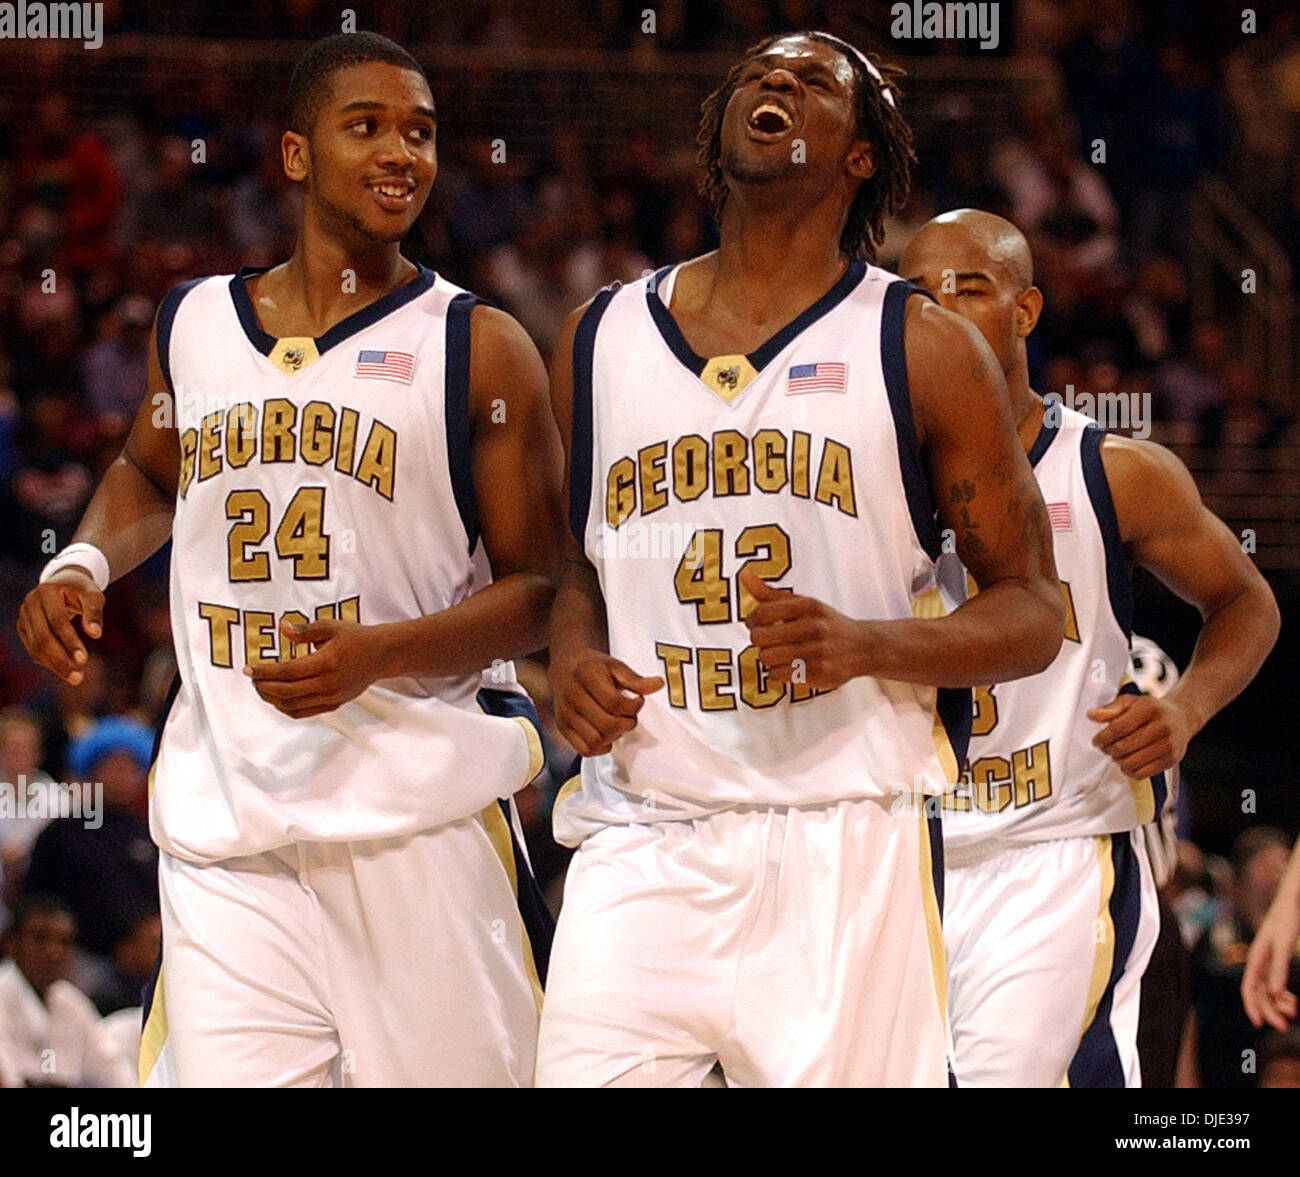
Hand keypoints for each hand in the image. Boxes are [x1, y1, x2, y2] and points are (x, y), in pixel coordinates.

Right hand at [16, 570, 104, 684]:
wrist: (63, 583)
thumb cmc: (81, 590)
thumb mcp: (93, 595)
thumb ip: (94, 612)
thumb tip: (96, 634)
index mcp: (46, 592)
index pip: (57, 621)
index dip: (70, 641)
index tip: (84, 660)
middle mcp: (30, 603)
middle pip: (43, 637)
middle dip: (60, 659)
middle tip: (78, 677)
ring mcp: (23, 615)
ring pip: (35, 646)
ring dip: (54, 665)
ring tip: (75, 678)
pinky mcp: (23, 626)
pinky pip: (32, 648)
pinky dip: (47, 661)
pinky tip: (63, 670)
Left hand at [245, 617, 384, 718]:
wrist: (381, 655)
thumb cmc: (356, 638)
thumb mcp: (331, 627)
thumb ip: (304, 630)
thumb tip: (282, 628)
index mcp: (326, 662)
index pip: (286, 671)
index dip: (263, 672)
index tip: (248, 668)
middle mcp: (328, 683)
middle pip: (285, 691)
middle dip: (263, 686)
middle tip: (253, 678)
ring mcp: (332, 697)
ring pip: (292, 705)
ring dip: (271, 698)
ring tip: (262, 687)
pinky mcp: (334, 704)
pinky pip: (303, 712)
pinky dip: (286, 708)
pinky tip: (277, 698)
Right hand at [550, 649, 661, 756]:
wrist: (565, 666)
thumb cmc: (591, 667)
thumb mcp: (615, 666)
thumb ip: (636, 679)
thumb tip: (657, 685)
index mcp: (587, 676)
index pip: (615, 703)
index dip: (633, 706)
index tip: (637, 701)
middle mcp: (573, 696)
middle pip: (607, 724)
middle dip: (626, 723)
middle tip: (629, 716)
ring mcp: (566, 714)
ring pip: (596, 739)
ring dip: (614, 736)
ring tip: (617, 724)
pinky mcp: (562, 727)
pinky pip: (583, 748)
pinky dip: (599, 747)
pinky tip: (606, 735)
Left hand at [740, 569, 862, 690]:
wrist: (862, 647)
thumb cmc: (826, 624)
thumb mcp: (802, 603)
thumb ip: (770, 594)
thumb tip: (744, 575)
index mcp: (808, 606)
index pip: (762, 613)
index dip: (753, 621)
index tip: (758, 624)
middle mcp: (813, 627)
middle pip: (759, 637)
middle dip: (760, 641)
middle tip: (769, 641)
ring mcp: (817, 651)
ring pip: (766, 658)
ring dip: (769, 658)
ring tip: (780, 654)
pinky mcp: (818, 673)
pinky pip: (778, 676)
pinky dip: (777, 673)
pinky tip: (789, 666)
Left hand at [1087, 692, 1191, 777]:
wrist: (1180, 719)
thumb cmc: (1149, 710)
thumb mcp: (1130, 702)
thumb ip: (1110, 709)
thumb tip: (1091, 715)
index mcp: (1149, 708)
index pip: (1119, 728)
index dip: (1103, 737)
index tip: (1096, 741)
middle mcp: (1162, 726)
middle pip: (1123, 747)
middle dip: (1108, 750)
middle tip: (1105, 748)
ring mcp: (1169, 745)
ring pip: (1130, 763)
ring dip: (1117, 761)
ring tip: (1117, 754)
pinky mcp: (1171, 760)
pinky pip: (1141, 774)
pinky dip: (1129, 771)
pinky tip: (1127, 762)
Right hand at [1242, 899, 1299, 1030]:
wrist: (1292, 899)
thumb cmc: (1288, 917)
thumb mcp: (1284, 943)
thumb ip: (1279, 966)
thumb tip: (1276, 992)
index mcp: (1256, 956)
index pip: (1249, 987)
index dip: (1252, 1006)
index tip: (1259, 1024)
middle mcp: (1259, 960)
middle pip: (1258, 992)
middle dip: (1269, 1010)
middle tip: (1285, 1026)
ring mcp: (1268, 960)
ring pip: (1267, 989)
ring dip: (1277, 1003)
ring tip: (1294, 1012)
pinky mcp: (1277, 958)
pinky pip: (1275, 982)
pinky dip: (1282, 994)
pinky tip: (1292, 1000)